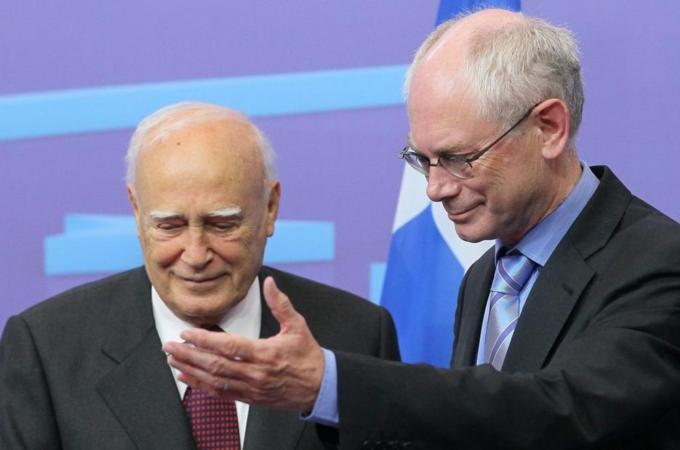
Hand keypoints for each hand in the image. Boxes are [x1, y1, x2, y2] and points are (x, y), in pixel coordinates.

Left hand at [163, 276, 324, 410]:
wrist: (320, 387)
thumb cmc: (308, 356)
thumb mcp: (297, 326)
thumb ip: (280, 304)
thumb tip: (270, 282)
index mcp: (265, 353)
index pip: (229, 346)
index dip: (204, 340)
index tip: (187, 333)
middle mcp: (255, 373)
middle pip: (215, 365)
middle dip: (189, 355)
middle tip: (169, 346)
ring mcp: (251, 388)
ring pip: (214, 381)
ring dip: (191, 370)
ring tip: (173, 359)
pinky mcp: (250, 398)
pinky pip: (221, 394)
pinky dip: (201, 386)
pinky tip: (187, 377)